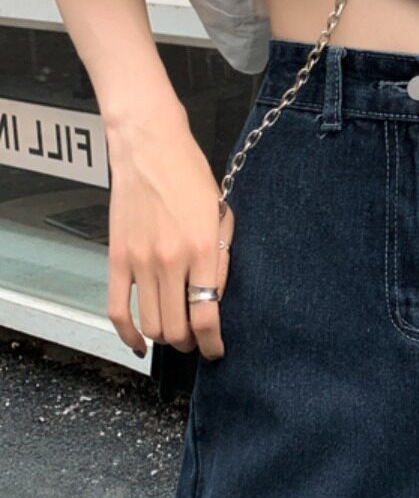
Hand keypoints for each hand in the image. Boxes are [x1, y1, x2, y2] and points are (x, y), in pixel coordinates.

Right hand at [105, 105, 233, 361]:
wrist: (150, 147)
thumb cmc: (190, 176)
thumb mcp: (222, 214)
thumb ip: (222, 258)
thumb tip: (217, 299)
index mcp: (203, 248)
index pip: (207, 315)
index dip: (213, 343)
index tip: (217, 350)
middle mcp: (171, 259)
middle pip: (177, 328)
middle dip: (190, 343)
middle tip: (198, 341)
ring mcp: (141, 260)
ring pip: (150, 324)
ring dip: (165, 338)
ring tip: (176, 335)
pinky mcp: (118, 257)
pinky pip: (117, 309)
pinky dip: (127, 334)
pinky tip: (139, 344)